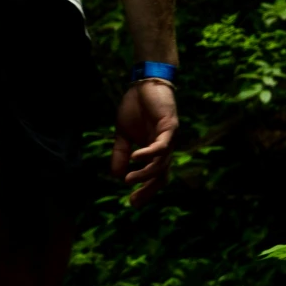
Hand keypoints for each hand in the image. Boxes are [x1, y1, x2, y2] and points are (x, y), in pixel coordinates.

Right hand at [111, 79, 178, 203]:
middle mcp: (165, 148)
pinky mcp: (169, 126)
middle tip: (133, 201)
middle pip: (161, 176)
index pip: (154, 177)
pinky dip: (149, 154)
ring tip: (128, 180)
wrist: (144, 83)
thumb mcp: (123, 134)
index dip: (145, 191)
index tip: (131, 203)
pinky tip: (135, 158)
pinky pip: (161, 145)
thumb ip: (120, 154)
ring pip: (161, 163)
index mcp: (155, 152)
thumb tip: (115, 176)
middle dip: (148, 190)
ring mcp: (169, 138)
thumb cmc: (136, 107)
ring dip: (145, 173)